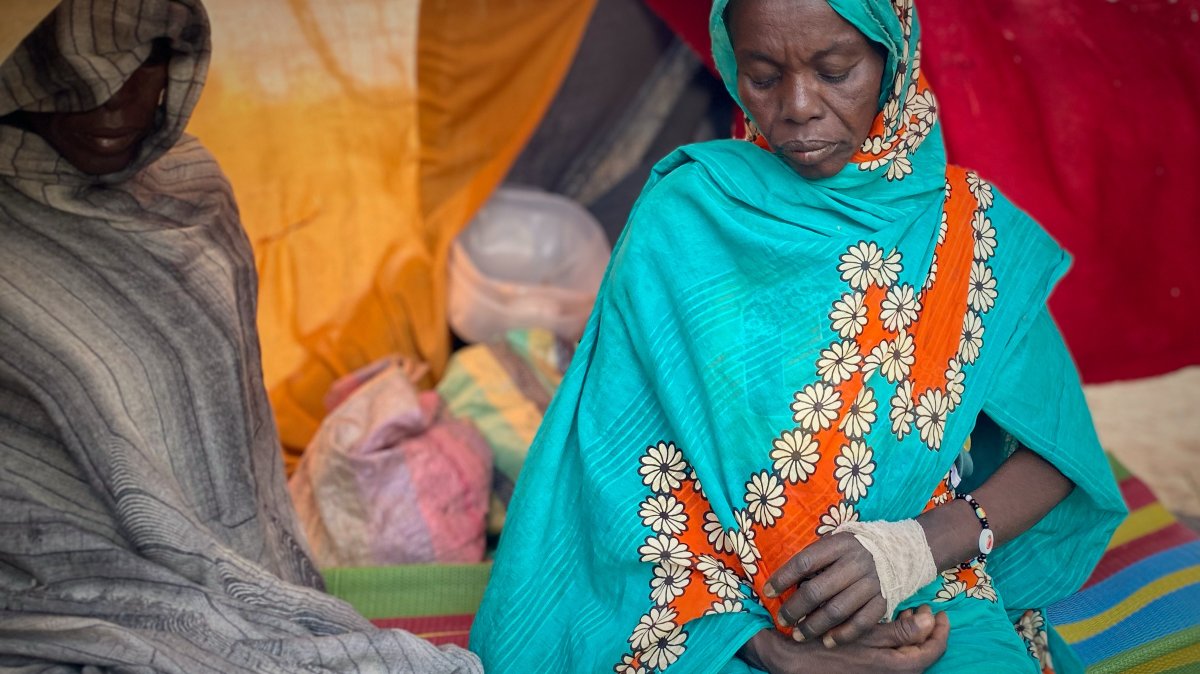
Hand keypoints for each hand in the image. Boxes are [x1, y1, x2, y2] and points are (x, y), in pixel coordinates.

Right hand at [739, 605, 949, 673]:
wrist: (791, 660)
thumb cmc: (827, 644)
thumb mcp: (866, 636)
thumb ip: (901, 632)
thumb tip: (930, 618)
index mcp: (895, 667)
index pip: (931, 651)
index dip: (940, 632)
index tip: (940, 612)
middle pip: (920, 654)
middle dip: (925, 632)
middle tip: (923, 609)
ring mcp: (877, 672)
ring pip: (905, 655)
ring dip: (909, 635)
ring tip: (905, 614)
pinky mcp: (865, 668)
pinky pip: (889, 656)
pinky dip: (892, 641)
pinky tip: (884, 624)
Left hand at [765, 532, 883, 644]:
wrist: (895, 553)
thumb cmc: (852, 550)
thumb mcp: (833, 542)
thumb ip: (813, 558)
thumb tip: (782, 581)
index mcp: (839, 544)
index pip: (804, 562)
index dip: (783, 578)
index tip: (767, 592)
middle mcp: (856, 563)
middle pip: (817, 591)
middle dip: (794, 609)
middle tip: (781, 620)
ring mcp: (871, 584)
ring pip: (836, 611)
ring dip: (813, 626)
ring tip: (798, 634)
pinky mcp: (883, 602)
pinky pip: (861, 624)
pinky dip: (842, 635)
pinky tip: (826, 641)